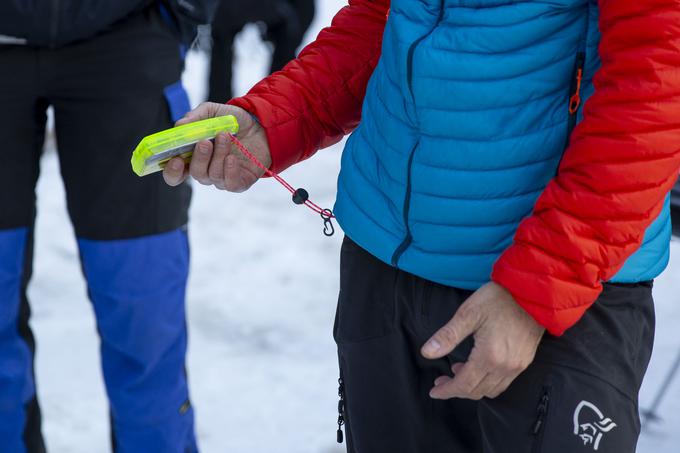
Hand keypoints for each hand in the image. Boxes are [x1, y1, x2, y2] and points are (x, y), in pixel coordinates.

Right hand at [162, 102, 271, 191]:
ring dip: (218, 155)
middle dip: (199, 158)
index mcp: (193, 157)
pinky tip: (232, 158)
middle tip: (204, 141)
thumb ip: (195, 117)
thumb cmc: (233, 121)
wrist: (262, 125)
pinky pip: (230, 184)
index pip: (176, 173)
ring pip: (214, 175)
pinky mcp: (240, 182)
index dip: (172, 171)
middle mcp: (206, 170)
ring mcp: (223, 178)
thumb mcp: (212, 112)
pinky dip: (230, 171)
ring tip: (225, 136)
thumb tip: (179, 125)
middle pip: (196, 174)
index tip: (175, 160)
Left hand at [421, 282, 544, 399]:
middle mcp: (505, 366)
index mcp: (489, 356)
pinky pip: (504, 382)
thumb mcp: (468, 314)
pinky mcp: (525, 361)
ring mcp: (517, 366)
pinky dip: (488, 382)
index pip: (464, 384)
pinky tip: (478, 367)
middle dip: (456, 390)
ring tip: (457, 372)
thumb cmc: (498, 299)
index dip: (447, 390)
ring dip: (473, 387)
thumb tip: (427, 353)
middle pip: (477, 391)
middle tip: (441, 380)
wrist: (532, 291)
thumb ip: (447, 336)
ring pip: (491, 390)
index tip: (434, 391)